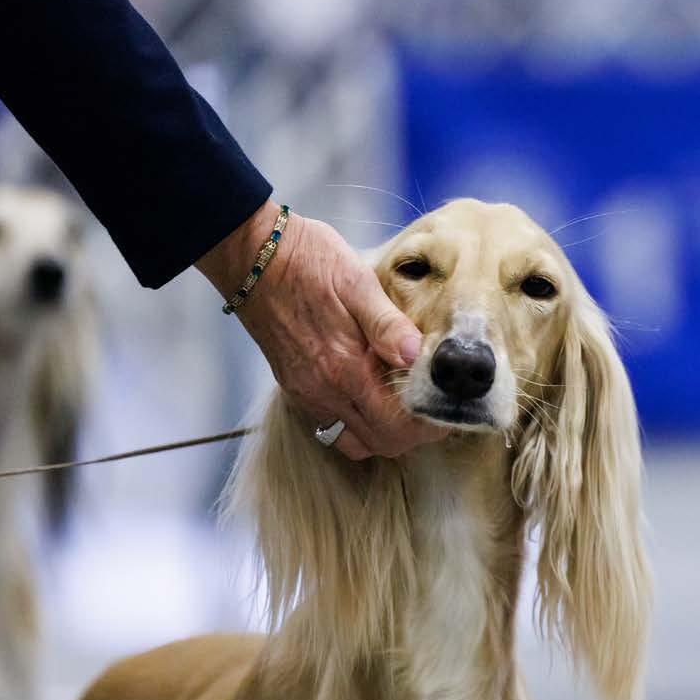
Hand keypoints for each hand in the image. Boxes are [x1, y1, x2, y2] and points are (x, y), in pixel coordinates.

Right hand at [199, 202, 445, 461]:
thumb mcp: (357, 282)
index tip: (448, 407)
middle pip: (381, 443)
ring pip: (356, 441)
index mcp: (345, 369)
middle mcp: (323, 392)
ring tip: (405, 402)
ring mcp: (306, 394)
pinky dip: (359, 420)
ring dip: (385, 431)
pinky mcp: (294, 388)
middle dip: (414, 433)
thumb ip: (388, 324)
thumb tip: (418, 356)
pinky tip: (372, 392)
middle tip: (434, 406)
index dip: (429, 425)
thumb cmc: (308, 261)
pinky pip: (332, 424)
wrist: (252, 256)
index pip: (397, 427)